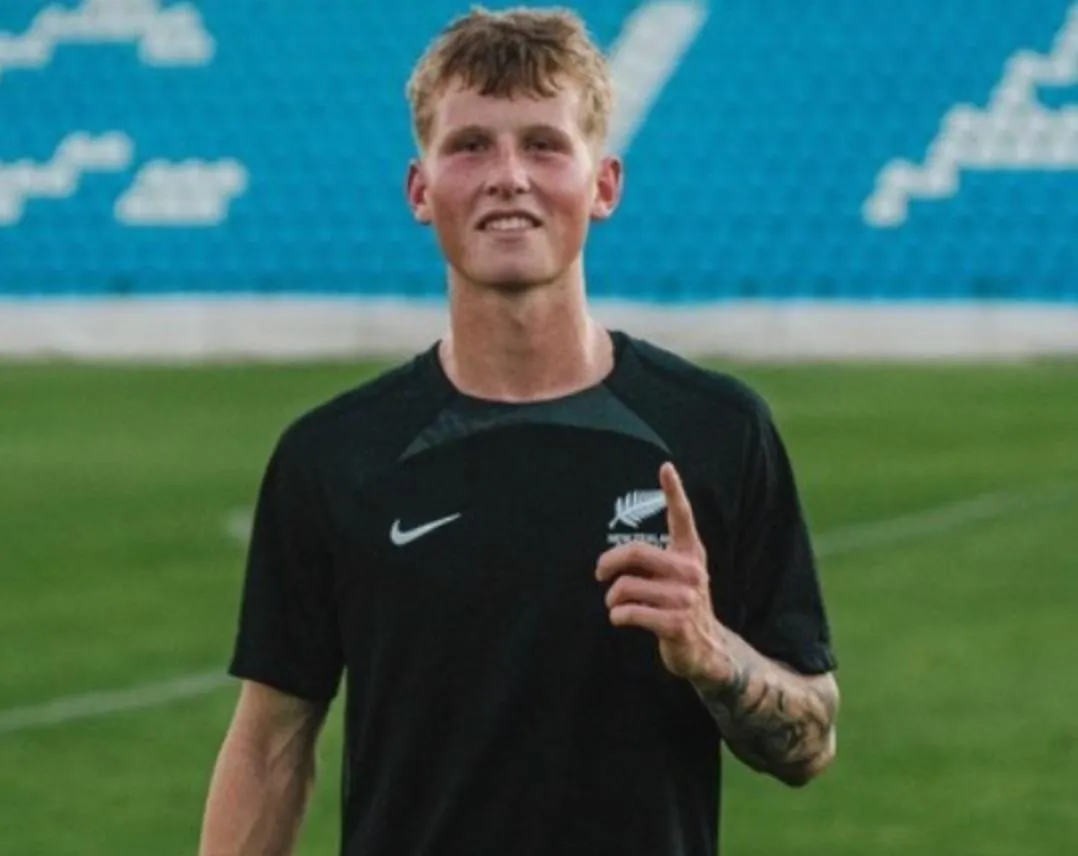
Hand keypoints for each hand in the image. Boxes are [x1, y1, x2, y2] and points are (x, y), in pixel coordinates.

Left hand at [595, 462, 728, 682]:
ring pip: (627, 586)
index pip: (682, 517)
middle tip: (599, 573)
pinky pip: (630, 612)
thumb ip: (656, 561)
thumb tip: (611, 559)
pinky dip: (618, 616)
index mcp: (690, 554)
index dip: (674, 491)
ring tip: (615, 604)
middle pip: (637, 553)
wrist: (706, 649)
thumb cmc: (681, 607)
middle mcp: (691, 571)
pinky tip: (621, 618)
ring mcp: (685, 598)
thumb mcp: (679, 577)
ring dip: (612, 597)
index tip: (666, 467)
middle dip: (609, 562)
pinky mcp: (676, 623)